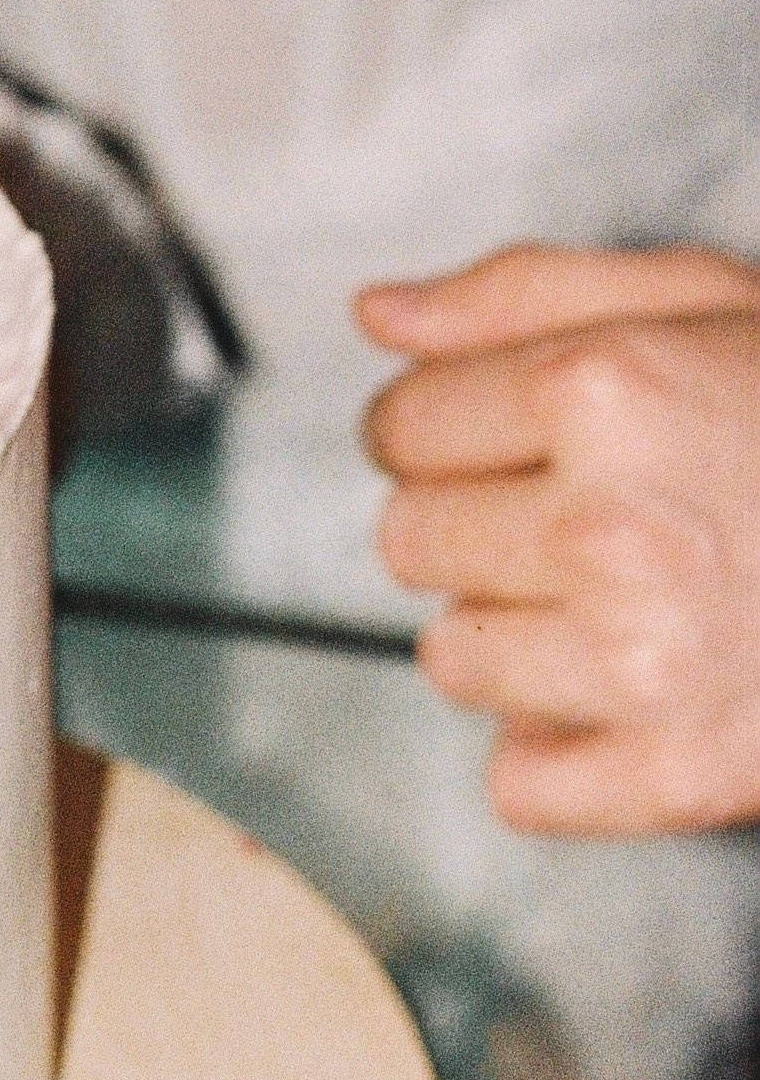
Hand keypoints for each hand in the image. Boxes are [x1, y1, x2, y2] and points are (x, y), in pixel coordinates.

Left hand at [359, 244, 759, 833]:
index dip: (450, 431)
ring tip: (627, 599)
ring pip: (453, 662)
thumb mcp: (701, 301)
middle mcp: (608, 527)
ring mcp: (644, 660)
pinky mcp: (680, 774)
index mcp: (603, 392)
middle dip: (480, 526)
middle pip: (409, 543)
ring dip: (517, 637)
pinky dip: (567, 752)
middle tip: (596, 517)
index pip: (398, 428)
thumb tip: (379, 316)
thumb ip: (523, 295)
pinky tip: (641, 694)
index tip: (517, 441)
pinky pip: (521, 784)